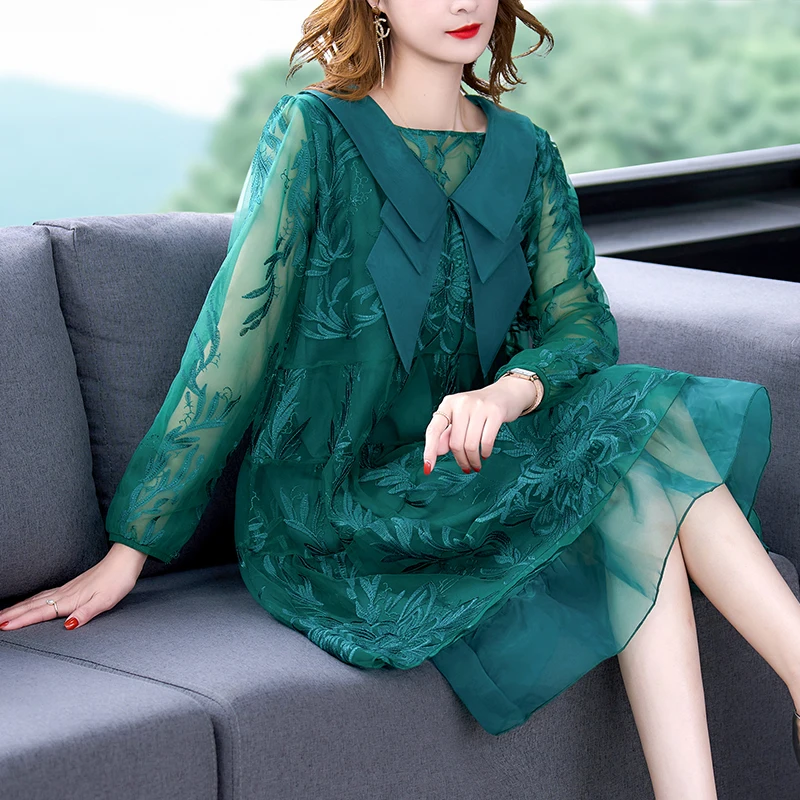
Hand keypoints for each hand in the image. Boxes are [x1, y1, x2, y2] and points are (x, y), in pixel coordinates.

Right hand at [0, 543, 147, 630]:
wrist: (124, 561)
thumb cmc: (117, 581)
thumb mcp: (105, 601)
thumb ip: (85, 614)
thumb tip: (68, 626)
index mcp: (70, 599)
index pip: (41, 613)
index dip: (22, 621)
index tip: (4, 627)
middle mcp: (65, 593)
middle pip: (33, 605)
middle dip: (13, 614)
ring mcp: (68, 588)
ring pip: (37, 599)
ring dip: (20, 607)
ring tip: (5, 614)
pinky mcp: (72, 585)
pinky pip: (46, 594)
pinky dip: (33, 600)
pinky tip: (32, 602)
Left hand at [423, 376, 538, 473]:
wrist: (505, 393)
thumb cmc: (478, 409)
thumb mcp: (459, 418)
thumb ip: (446, 434)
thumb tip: (437, 452)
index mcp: (448, 404)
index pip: (434, 430)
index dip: (429, 450)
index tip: (428, 467)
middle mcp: (461, 403)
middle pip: (455, 442)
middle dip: (461, 460)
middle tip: (466, 467)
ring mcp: (479, 407)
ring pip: (470, 445)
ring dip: (473, 460)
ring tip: (476, 464)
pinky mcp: (495, 412)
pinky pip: (486, 441)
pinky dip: (485, 452)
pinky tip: (485, 454)